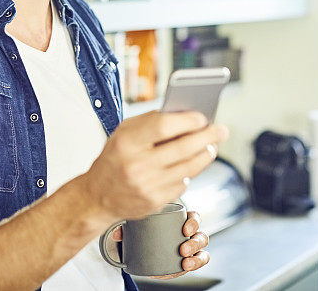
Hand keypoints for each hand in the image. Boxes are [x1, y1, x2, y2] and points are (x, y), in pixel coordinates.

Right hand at [81, 110, 228, 222]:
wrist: (96, 197)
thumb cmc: (113, 159)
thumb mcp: (123, 133)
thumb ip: (150, 121)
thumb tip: (183, 114)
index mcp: (127, 142)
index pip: (164, 126)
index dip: (187, 120)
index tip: (202, 117)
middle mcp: (137, 165)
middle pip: (182, 148)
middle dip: (207, 137)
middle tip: (221, 130)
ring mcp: (147, 186)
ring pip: (188, 168)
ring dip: (205, 155)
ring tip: (212, 146)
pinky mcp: (155, 202)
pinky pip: (183, 184)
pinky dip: (190, 172)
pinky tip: (193, 164)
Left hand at [111, 210, 209, 279]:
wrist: (142, 246)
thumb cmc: (144, 229)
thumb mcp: (135, 224)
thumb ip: (126, 227)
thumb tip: (117, 234)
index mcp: (180, 220)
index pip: (194, 217)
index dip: (194, 222)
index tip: (185, 230)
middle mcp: (189, 234)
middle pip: (201, 236)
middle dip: (195, 243)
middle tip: (182, 249)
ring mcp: (190, 249)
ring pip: (203, 252)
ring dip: (197, 258)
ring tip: (186, 263)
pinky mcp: (186, 261)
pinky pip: (194, 265)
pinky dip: (192, 267)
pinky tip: (182, 269)